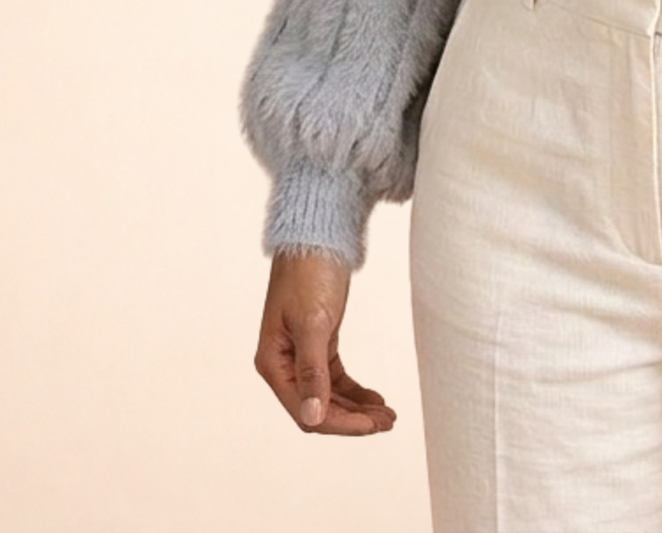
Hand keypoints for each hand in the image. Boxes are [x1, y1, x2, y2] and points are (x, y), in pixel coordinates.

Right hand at [254, 249, 395, 434]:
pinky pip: (334, 378)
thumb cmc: (309, 272)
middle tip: (388, 422)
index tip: (372, 426)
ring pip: (328, 395)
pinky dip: (354, 391)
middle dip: (352, 419)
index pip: (305, 411)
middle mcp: (283, 364)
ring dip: (356, 408)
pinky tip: (374, 398)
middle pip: (317, 408)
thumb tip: (312, 418)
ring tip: (387, 415)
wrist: (317, 235)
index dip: (339, 424)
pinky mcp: (318, 342)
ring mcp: (300, 354)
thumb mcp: (313, 322)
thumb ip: (312, 372)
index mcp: (274, 362)